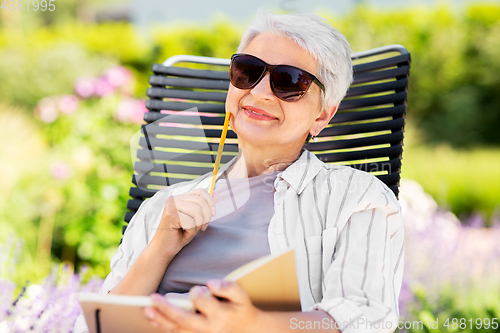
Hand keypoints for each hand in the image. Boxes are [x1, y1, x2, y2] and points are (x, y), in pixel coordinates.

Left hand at [144, 280, 261, 332]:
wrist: (247, 330)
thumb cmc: (241, 309)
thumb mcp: (241, 296)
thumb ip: (228, 287)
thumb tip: (210, 284)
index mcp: (220, 314)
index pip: (202, 302)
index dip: (196, 294)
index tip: (196, 289)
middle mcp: (209, 327)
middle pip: (183, 320)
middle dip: (166, 309)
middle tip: (153, 299)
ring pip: (178, 330)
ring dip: (161, 321)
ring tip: (148, 310)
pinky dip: (165, 328)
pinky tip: (155, 319)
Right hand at [153, 188, 219, 258]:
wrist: (163, 249)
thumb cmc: (179, 235)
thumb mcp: (195, 219)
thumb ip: (205, 206)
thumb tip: (217, 193)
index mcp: (179, 198)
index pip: (201, 192)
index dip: (210, 202)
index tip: (212, 214)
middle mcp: (174, 199)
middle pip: (201, 201)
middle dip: (206, 216)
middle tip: (203, 227)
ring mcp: (171, 206)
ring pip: (197, 211)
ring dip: (198, 224)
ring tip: (191, 230)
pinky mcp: (171, 215)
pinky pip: (191, 222)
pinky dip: (191, 231)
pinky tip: (184, 234)